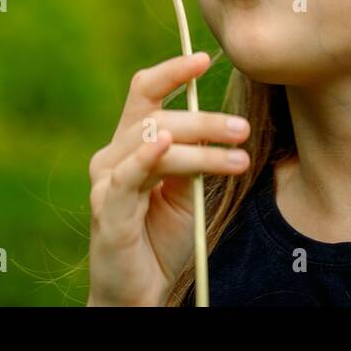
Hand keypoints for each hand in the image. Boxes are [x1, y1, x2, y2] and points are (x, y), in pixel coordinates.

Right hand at [86, 51, 250, 305]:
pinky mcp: (108, 210)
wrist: (141, 292)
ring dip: (200, 147)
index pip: (145, 93)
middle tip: (243, 128)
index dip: (172, 71)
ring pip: (153, 142)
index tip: (206, 58)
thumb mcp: (188, 190)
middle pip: (156, 116)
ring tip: (238, 156)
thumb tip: (219, 127)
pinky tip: (165, 144)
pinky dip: (146, 157)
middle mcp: (112, 155)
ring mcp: (107, 182)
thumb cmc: (163, 238)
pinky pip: (127, 176)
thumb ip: (195, 157)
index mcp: (129, 144)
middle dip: (204, 120)